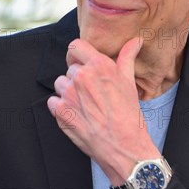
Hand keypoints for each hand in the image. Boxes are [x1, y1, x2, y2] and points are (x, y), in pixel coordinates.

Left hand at [47, 37, 159, 184]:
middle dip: (78, 77)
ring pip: (60, 84)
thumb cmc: (129, 116)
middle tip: (92, 93)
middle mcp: (82, 77)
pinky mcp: (60, 112)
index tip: (83, 63)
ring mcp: (69, 95)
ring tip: (85, 105)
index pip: (75, 46)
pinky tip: (77, 114)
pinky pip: (53, 101)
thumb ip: (127, 57)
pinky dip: (61, 107)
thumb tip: (135, 41)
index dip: (78, 55)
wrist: (124, 146)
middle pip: (70, 68)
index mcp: (99, 66)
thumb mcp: (130, 83)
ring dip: (69, 92)